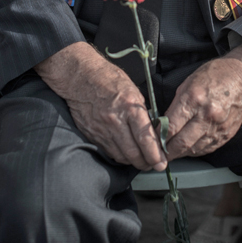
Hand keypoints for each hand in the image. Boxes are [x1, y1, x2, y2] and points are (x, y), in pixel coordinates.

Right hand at [36, 42, 166, 171]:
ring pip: (121, 156)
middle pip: (133, 153)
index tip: (161, 162)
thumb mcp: (133, 91)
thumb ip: (143, 112)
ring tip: (141, 160)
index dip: (155, 154)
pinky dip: (119, 155)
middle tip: (154, 164)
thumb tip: (153, 131)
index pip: (145, 138)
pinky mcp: (91, 135)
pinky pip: (108, 151)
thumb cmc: (109, 80)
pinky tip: (125, 153)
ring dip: (133, 161)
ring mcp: (101, 130)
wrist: (80, 78)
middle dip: (146, 163)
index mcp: (129, 107)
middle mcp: (115, 121)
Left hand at [163, 45, 241, 159]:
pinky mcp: (227, 134)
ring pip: (194, 149)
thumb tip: (163, 124)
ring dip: (180, 154)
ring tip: (171, 154)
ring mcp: (219, 126)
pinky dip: (195, 151)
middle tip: (157, 156)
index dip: (158, 138)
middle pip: (181, 143)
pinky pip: (207, 149)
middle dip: (167, 152)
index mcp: (194, 99)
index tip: (151, 142)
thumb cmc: (214, 76)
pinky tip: (188, 149)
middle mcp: (207, 115)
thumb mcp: (188, 84)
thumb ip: (175, 106)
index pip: (171, 127)